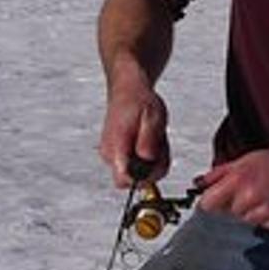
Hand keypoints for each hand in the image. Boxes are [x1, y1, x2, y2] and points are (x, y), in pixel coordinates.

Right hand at [99, 71, 168, 186]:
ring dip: (151, 160)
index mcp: (115, 148)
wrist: (128, 89)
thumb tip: (147, 161)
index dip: (144, 177)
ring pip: (136, 172)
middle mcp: (109, 155)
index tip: (156, 161)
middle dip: (151, 168)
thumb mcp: (152, 118)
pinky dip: (147, 156)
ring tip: (154, 137)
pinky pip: (136, 164)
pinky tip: (149, 140)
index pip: (125, 180)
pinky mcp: (118, 153)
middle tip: (159, 144)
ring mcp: (112, 155)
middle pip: (132, 180)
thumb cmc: (139, 101)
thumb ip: (149, 142)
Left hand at [194, 146, 268, 230]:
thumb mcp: (248, 159)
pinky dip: (268, 217)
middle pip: (228, 213)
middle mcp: (251, 200)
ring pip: (247, 221)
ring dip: (252, 211)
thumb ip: (222, 172)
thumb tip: (203, 182)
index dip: (211, 200)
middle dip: (235, 204)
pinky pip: (265, 226)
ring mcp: (266, 215)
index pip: (208, 204)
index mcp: (240, 181)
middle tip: (251, 189)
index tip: (215, 198)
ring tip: (266, 195)